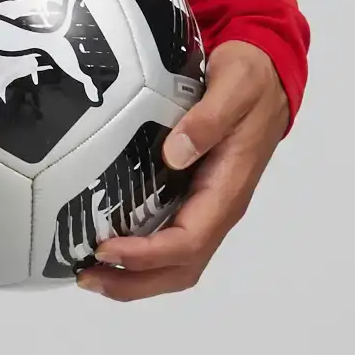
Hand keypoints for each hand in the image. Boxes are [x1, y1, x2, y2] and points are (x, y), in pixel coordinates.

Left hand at [75, 39, 287, 301]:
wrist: (268, 74)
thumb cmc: (251, 81)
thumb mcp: (235, 88)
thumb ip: (208, 119)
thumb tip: (176, 153)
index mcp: (228, 189)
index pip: (189, 241)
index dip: (148, 253)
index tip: (107, 248)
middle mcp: (218, 206)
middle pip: (181, 266)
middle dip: (135, 281)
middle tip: (87, 277)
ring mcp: (207, 204)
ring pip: (176, 260)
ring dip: (135, 274)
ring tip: (90, 272)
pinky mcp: (194, 194)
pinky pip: (169, 235)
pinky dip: (140, 251)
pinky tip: (107, 240)